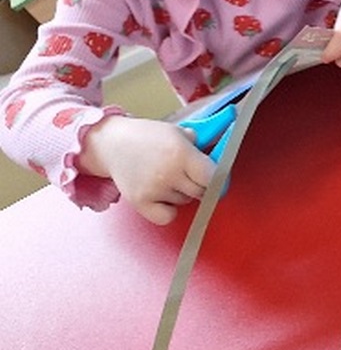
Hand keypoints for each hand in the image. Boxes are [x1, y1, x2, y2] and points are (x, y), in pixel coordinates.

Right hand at [80, 115, 214, 225]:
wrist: (112, 143)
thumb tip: (219, 157)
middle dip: (201, 184)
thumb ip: (199, 145)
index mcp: (180, 153)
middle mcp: (168, 173)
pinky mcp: (140, 203)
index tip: (218, 177)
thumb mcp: (177, 132)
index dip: (218, 177)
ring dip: (182, 193)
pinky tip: (163, 196)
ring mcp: (154, 190)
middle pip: (200, 191)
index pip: (212, 176)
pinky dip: (168, 210)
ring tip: (167, 177)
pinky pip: (166, 216)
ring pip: (185, 202)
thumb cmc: (147, 136)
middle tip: (191, 174)